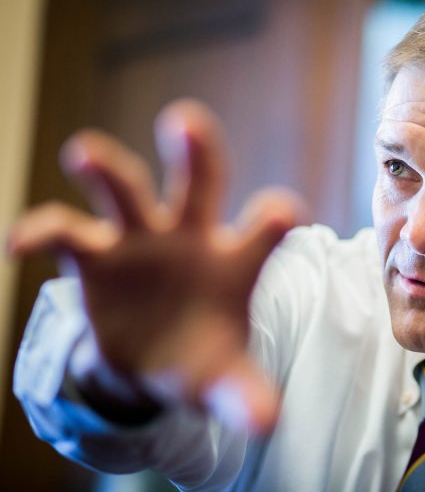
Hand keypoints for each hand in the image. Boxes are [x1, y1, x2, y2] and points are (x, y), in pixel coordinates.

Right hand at [8, 99, 303, 431]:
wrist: (154, 357)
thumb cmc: (202, 356)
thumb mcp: (225, 379)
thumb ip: (246, 394)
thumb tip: (266, 423)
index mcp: (236, 260)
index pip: (266, 226)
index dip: (274, 216)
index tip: (279, 213)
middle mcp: (191, 236)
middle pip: (198, 180)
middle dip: (195, 149)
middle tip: (183, 121)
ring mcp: (141, 240)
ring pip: (125, 189)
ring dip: (106, 167)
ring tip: (83, 153)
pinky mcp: (95, 255)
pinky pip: (65, 232)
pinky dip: (41, 231)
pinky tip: (19, 244)